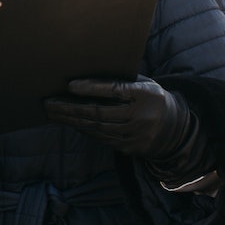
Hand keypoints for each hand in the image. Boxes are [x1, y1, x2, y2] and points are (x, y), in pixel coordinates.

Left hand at [43, 76, 192, 162]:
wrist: (175, 128)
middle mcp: (140, 116)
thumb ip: (121, 82)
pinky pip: (101, 138)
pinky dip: (83, 129)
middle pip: (99, 112)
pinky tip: (70, 122)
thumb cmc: (150, 98)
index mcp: (145, 94)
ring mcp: (135, 134)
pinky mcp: (129, 147)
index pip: (115, 90)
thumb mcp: (143, 84)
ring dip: (71, 120)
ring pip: (96, 127)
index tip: (70, 85)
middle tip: (49, 102)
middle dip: (70, 108)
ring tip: (52, 112)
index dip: (92, 88)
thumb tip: (87, 76)